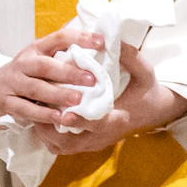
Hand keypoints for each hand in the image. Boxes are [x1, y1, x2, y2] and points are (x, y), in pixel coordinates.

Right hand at [0, 26, 101, 129]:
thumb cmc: (27, 74)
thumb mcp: (41, 59)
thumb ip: (63, 53)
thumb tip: (97, 42)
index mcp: (36, 49)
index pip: (58, 38)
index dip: (80, 38)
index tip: (101, 42)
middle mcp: (23, 63)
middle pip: (45, 65)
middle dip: (69, 72)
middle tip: (91, 79)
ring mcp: (13, 83)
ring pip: (35, 88)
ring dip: (58, 94)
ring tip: (77, 100)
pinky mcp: (6, 103)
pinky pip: (25, 109)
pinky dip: (43, 114)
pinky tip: (58, 117)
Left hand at [31, 42, 186, 155]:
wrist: (151, 111)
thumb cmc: (145, 90)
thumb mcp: (145, 72)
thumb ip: (130, 58)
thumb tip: (109, 40)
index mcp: (119, 118)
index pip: (98, 125)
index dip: (81, 121)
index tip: (66, 115)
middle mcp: (103, 136)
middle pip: (71, 141)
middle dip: (51, 127)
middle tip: (37, 107)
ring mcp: (92, 143)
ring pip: (61, 145)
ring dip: (45, 129)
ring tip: (34, 108)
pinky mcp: (85, 144)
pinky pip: (60, 146)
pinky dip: (48, 134)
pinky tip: (43, 116)